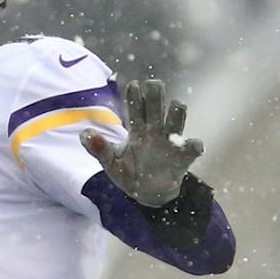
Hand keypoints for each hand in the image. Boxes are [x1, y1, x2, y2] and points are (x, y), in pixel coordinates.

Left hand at [86, 78, 203, 206]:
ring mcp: (171, 142)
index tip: (134, 85)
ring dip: (177, 112)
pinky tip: (193, 145)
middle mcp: (156, 130)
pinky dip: (194, 144)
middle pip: (158, 105)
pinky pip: (193, 147)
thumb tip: (85, 133)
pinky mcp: (183, 157)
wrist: (146, 194)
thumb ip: (98, 148)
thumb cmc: (128, 172)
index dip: (136, 95)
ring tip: (176, 105)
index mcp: (138, 129)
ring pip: (177, 120)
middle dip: (156, 93)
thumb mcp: (110, 162)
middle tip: (154, 84)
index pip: (136, 107)